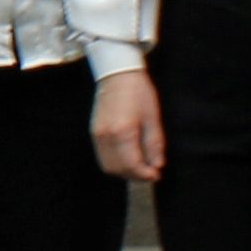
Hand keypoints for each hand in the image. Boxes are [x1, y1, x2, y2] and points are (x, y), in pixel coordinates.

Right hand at [90, 69, 165, 184]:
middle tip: (149, 173)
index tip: (156, 175)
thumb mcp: (153, 118)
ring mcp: (97, 135)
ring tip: (140, 166)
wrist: (117, 74)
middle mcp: (106, 136)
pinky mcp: (94, 132)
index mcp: (123, 131)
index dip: (145, 174)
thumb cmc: (138, 92)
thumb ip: (154, 144)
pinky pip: (103, 156)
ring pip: (107, 166)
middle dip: (134, 176)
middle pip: (117, 169)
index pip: (132, 164)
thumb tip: (157, 165)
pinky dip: (115, 163)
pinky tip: (128, 157)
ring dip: (124, 171)